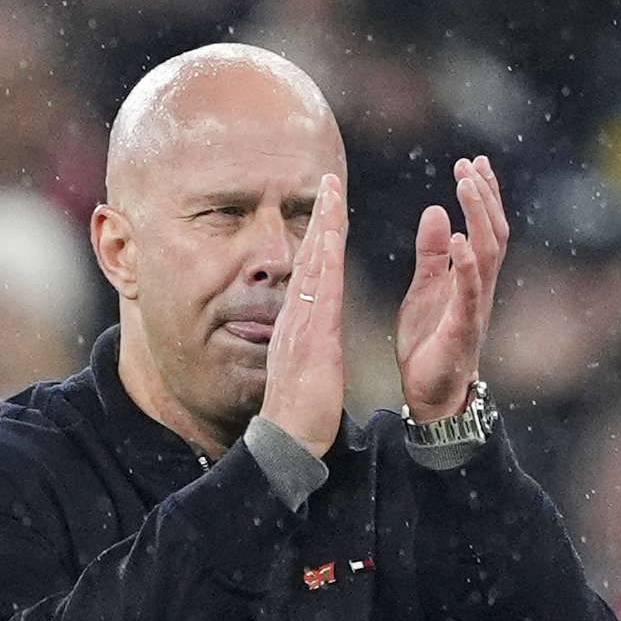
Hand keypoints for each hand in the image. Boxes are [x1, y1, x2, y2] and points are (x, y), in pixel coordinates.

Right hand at [260, 171, 346, 457]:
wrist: (288, 441)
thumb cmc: (299, 415)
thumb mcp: (305, 372)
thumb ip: (308, 348)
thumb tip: (311, 337)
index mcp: (296, 326)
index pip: (309, 273)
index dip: (318, 238)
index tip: (327, 209)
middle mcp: (295, 319)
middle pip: (309, 258)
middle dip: (320, 218)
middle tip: (329, 180)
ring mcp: (302, 325)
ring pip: (314, 265)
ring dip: (323, 226)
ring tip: (332, 191)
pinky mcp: (313, 338)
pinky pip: (321, 290)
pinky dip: (325, 260)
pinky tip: (332, 235)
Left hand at [396, 156, 510, 420]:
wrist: (429, 396)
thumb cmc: (428, 345)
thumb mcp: (423, 289)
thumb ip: (431, 254)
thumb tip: (435, 211)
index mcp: (470, 278)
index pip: (484, 228)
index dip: (482, 195)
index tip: (473, 163)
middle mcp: (480, 288)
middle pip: (494, 232)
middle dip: (484, 196)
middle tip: (471, 164)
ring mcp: (475, 307)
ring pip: (488, 253)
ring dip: (478, 216)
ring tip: (466, 185)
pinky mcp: (463, 328)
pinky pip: (470, 291)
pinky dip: (466, 264)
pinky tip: (458, 238)